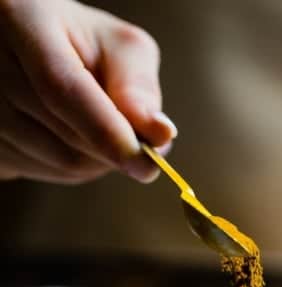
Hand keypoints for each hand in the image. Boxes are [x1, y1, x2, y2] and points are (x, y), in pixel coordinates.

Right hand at [0, 0, 176, 183]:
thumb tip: (161, 135)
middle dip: (115, 148)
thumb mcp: (115, 45)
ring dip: (97, 161)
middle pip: (67, 136)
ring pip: (59, 164)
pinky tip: (70, 137)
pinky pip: (42, 174)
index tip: (147, 164)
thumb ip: (139, 86)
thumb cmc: (77, 42)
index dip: (108, 132)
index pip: (63, 88)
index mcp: (20, 17)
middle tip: (134, 136)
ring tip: (99, 128)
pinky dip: (72, 168)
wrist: (23, 47)